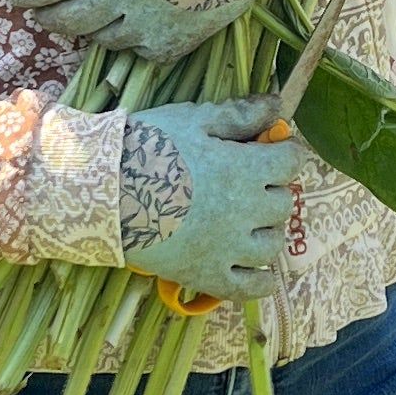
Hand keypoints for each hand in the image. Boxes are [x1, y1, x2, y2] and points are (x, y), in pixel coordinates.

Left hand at [11, 0, 294, 65]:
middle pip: (74, 19)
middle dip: (50, 18)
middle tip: (37, 15)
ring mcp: (159, 22)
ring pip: (107, 40)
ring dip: (87, 32)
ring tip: (77, 23)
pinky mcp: (186, 38)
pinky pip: (145, 52)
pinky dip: (129, 44)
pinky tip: (124, 33)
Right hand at [116, 101, 314, 299]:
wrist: (103, 191)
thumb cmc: (148, 147)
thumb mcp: (194, 120)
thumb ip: (239, 114)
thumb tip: (277, 105)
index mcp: (245, 169)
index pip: (292, 162)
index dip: (284, 153)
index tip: (271, 152)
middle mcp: (245, 211)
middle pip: (283, 203)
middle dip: (272, 190)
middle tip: (249, 185)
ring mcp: (228, 249)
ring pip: (271, 246)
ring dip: (265, 232)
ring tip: (244, 223)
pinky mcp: (208, 277)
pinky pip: (250, 288)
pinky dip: (258, 281)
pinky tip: (251, 268)